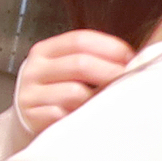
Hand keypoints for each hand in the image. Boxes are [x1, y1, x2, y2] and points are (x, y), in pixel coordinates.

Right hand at [14, 29, 135, 137]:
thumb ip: (92, 60)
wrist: (27, 120)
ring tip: (109, 102)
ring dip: (98, 98)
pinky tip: (87, 118)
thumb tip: (134, 60)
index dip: (110, 47)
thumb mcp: (66, 69)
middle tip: (129, 82)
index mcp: (44, 51)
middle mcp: (34, 69)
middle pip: (80, 63)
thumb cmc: (57, 92)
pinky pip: (64, 116)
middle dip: (111, 72)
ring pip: (75, 93)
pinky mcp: (31, 118)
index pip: (79, 40)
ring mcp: (29, 94)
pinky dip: (80, 117)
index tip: (131, 58)